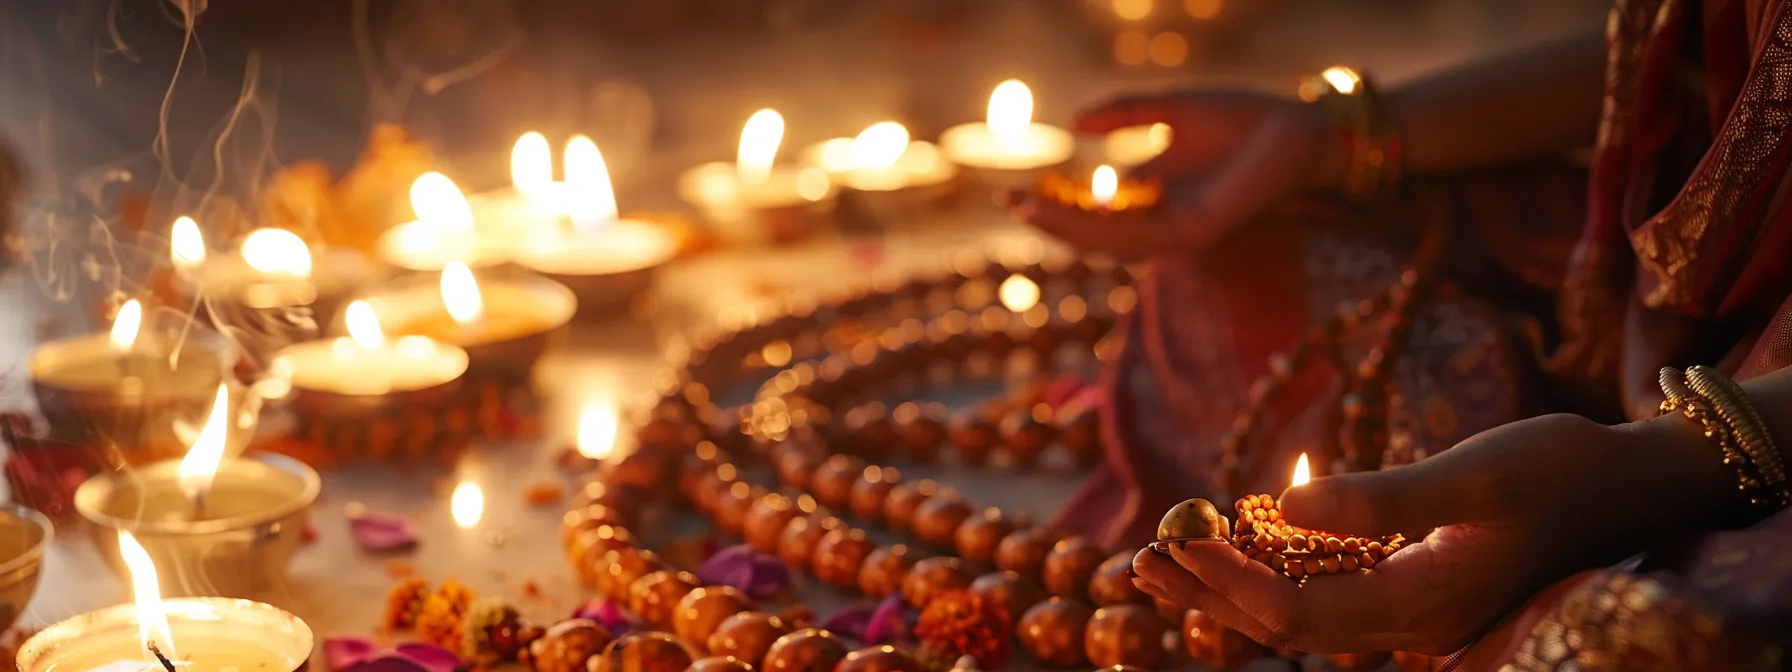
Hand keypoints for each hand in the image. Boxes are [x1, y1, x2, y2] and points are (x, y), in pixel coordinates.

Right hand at [1010, 88, 1339, 260]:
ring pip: (1110, 242)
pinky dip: (1103, 228)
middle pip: (1095, 233)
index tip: (1016, 191)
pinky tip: (1075, 213)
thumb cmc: (1243, 118)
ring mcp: (1179, 232)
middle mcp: (1163, 221)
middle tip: (1010, 203)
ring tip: (1028, 209)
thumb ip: (1125, 113)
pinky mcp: (1198, 232)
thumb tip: (1075, 123)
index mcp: (1156, 197)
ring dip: (1066, 229)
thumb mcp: (1170, 109)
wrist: (1299, 128)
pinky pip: (1140, 237)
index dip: (1054, 204)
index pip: (1095, 212)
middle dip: (1050, 221)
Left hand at [1127, 412, 1736, 654]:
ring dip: (1227, 589)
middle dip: (1207, 594)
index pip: (1298, 613)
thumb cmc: (1563, 472)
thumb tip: (1288, 507)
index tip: (1175, 541)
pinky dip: (1271, 573)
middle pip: (1285, 626)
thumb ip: (1385, 497)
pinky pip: (1326, 594)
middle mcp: (1411, 623)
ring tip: (1160, 561)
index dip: (1228, 583)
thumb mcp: (1479, 474)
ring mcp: (1413, 611)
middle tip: (1134, 563)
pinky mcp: (1414, 587)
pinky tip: (1235, 550)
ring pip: (1300, 614)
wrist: (1633, 486)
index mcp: (1423, 605)